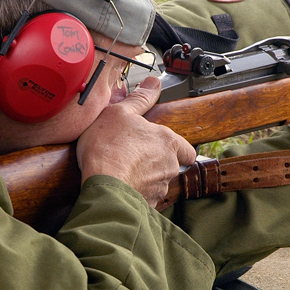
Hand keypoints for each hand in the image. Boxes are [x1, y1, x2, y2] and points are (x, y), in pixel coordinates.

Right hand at [76, 77, 197, 206]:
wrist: (103, 186)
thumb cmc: (109, 149)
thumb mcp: (120, 113)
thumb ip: (139, 99)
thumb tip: (153, 84)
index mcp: (168, 142)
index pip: (187, 148)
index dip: (176, 147)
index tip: (160, 145)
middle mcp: (169, 166)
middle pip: (170, 164)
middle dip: (155, 162)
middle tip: (133, 155)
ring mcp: (159, 188)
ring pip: (158, 182)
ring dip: (145, 177)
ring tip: (122, 170)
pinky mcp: (148, 205)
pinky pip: (144, 198)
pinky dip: (135, 192)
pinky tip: (119, 185)